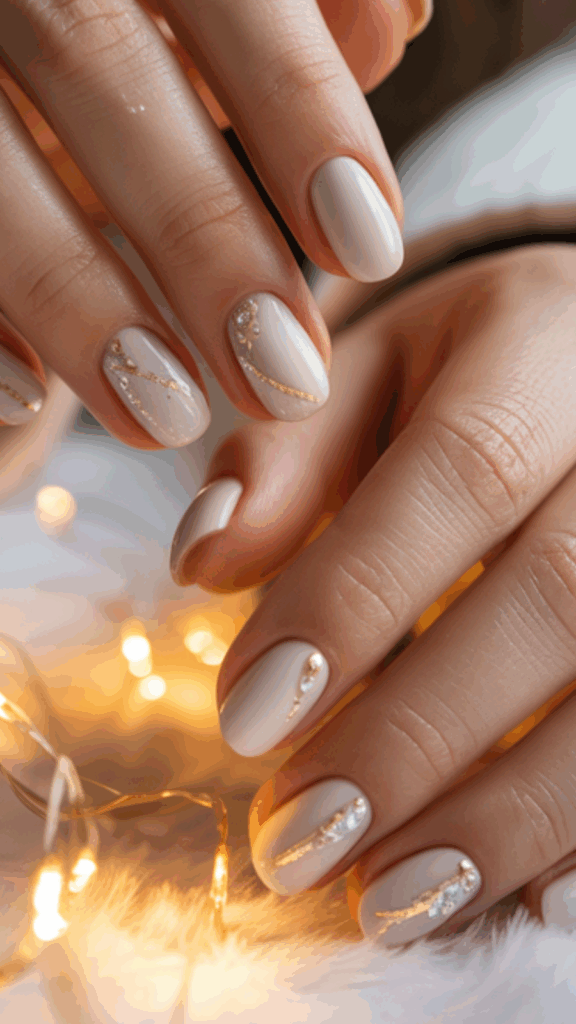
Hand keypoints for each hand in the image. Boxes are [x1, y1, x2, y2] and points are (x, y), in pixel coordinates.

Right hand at [0, 0, 428, 444]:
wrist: (9, 52)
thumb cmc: (132, 49)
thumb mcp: (216, 17)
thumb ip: (288, 27)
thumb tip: (390, 27)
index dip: (301, 108)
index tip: (369, 249)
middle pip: (96, 67)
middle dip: (207, 237)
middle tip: (286, 378)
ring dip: (83, 302)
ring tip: (171, 417)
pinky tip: (35, 399)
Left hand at [172, 242, 575, 939]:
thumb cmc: (460, 371)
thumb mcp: (365, 373)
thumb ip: (284, 457)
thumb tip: (202, 561)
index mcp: (545, 347)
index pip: (464, 471)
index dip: (356, 598)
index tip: (247, 715)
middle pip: (559, 596)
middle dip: (419, 733)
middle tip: (300, 836)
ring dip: (507, 812)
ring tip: (389, 895)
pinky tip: (523, 897)